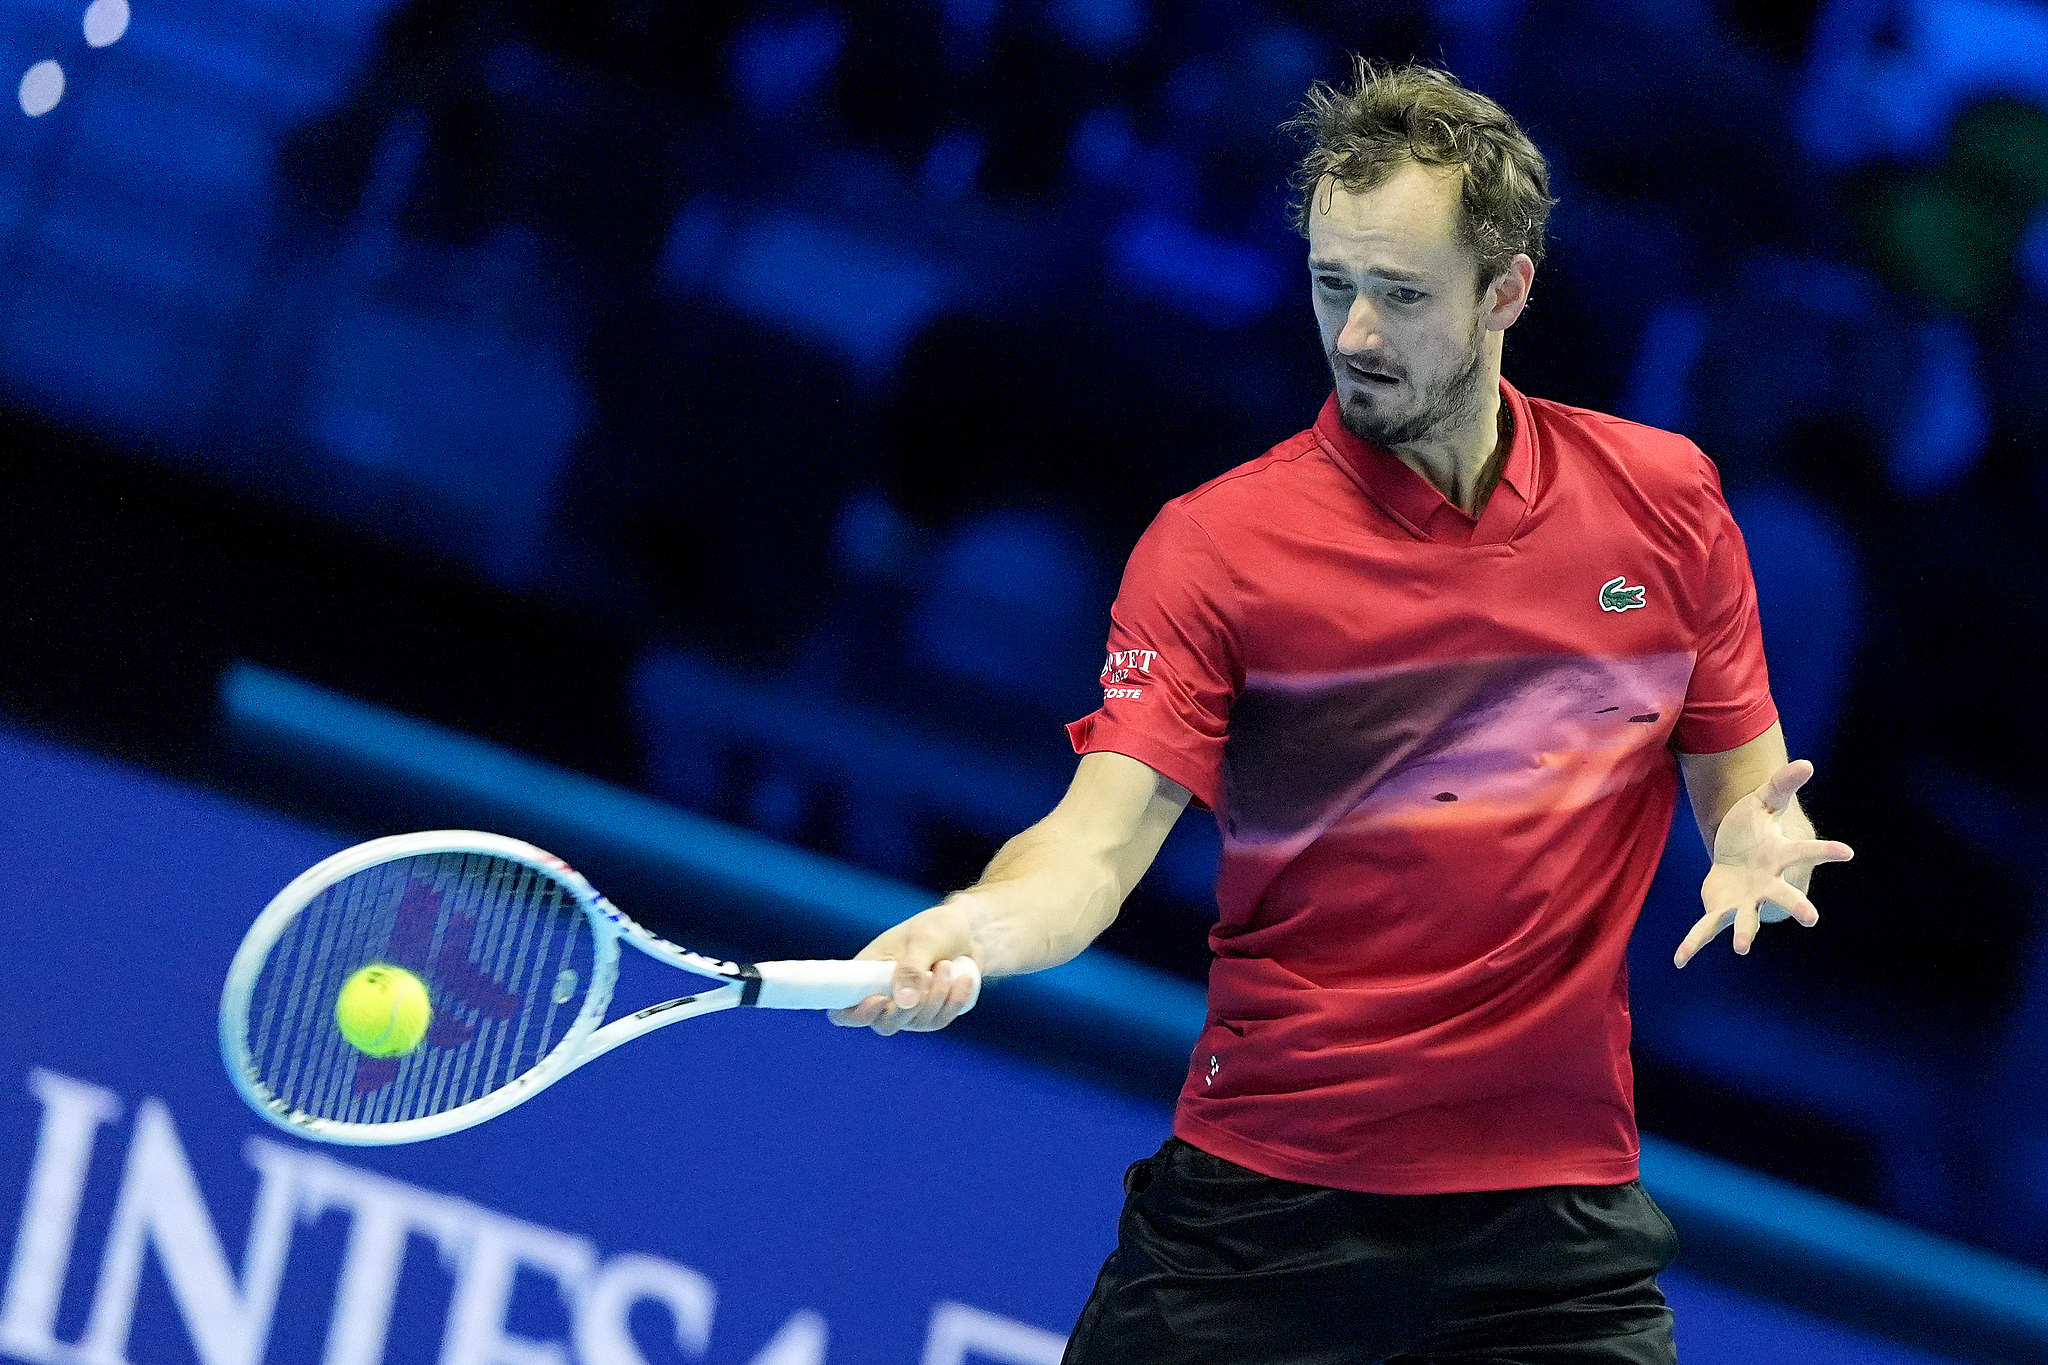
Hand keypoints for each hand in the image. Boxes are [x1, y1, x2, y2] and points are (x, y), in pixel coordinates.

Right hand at [827, 900, 982, 1034]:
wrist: (970, 931)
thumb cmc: (938, 928)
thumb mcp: (923, 940)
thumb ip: (911, 969)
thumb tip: (903, 1004)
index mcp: (866, 974)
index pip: (843, 1009)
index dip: (854, 1014)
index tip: (879, 1000)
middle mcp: (882, 996)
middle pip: (884, 1024)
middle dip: (911, 1005)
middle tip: (930, 974)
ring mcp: (907, 1009)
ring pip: (916, 1023)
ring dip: (937, 996)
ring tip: (946, 964)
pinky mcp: (931, 1014)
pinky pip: (939, 1021)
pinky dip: (954, 1002)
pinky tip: (963, 979)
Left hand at [1674, 759, 1853, 967]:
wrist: (1737, 856)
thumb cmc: (1755, 829)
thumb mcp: (1765, 801)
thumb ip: (1782, 784)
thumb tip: (1806, 762)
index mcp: (1780, 857)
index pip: (1805, 852)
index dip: (1826, 851)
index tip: (1848, 852)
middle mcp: (1768, 884)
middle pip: (1785, 896)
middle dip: (1797, 906)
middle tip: (1812, 918)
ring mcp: (1746, 901)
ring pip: (1748, 920)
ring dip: (1745, 933)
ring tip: (1743, 948)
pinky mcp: (1721, 910)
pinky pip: (1706, 930)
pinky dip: (1692, 945)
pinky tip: (1679, 961)